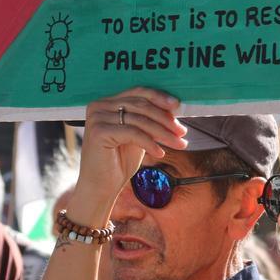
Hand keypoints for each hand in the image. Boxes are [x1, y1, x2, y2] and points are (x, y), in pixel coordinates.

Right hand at [72, 88, 186, 215]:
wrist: (100, 187)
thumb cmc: (118, 162)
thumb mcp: (137, 136)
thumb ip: (148, 120)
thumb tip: (173, 109)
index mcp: (107, 103)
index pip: (138, 92)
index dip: (160, 97)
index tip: (177, 106)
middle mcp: (99, 106)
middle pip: (141, 105)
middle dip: (166, 119)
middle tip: (182, 131)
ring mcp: (97, 118)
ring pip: (140, 120)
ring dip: (163, 132)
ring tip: (178, 143)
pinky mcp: (99, 132)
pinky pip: (134, 133)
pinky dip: (150, 143)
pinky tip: (160, 153)